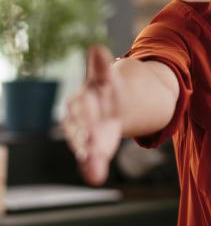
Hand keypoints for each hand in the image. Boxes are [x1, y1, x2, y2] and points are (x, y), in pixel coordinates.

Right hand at [62, 44, 123, 185]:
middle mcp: (81, 118)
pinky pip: (93, 156)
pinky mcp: (95, 146)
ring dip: (87, 155)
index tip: (86, 116)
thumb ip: (101, 65)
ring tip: (92, 168)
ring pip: (84, 145)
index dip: (83, 111)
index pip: (80, 105)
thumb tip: (97, 48)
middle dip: (83, 135)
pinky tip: (95, 177)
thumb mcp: (106, 76)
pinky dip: (93, 166)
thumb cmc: (107, 90)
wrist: (114, 105)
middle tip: (88, 143)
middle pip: (80, 127)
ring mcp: (88, 134)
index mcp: (83, 98)